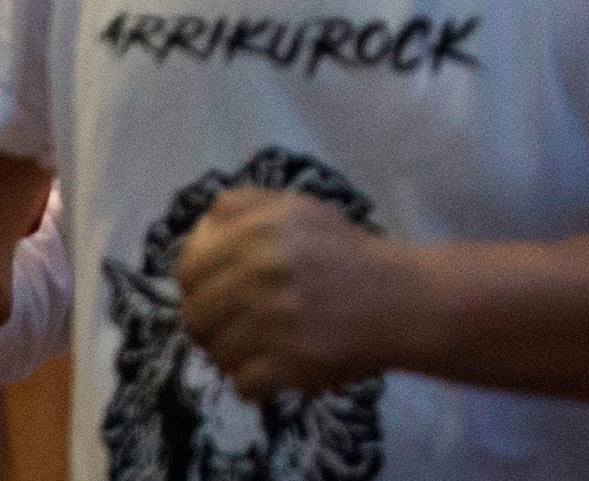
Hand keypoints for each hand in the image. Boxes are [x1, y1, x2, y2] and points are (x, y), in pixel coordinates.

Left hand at [174, 188, 402, 398]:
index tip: (216, 293)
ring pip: (215, 353)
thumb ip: (245, 206)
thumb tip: (198, 228)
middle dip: (213, 325)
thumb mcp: (299, 209)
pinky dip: (258, 381)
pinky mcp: (288, 362)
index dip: (196, 285)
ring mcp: (275, 318)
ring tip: (266, 344)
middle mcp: (264, 269)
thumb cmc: (344, 253)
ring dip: (235, 355)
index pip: (188, 268)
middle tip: (241, 326)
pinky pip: (242, 383)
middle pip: (195, 316)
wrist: (400, 299)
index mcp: (262, 228)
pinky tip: (281, 364)